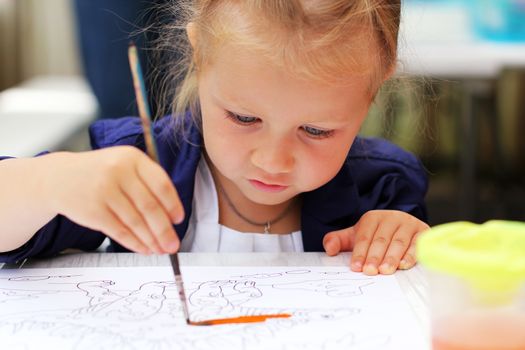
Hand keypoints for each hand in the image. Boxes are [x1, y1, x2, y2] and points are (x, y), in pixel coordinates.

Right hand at [45, 146, 183, 253]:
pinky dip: (134, 243)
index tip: (179, 219)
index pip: (161, 184)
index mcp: (132, 158)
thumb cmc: (101, 173)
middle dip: (165, 230)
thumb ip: (147, 182)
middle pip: (150, 207)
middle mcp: (118, 172)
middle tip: (173, 244)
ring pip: (136, 222)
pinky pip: (119, 231)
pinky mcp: (93, 210)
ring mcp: (104, 191)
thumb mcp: (125, 164)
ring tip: (161, 249)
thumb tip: (171, 216)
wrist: (59, 177)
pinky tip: (144, 249)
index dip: (173, 205)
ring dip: (151, 240)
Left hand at [322, 210, 428, 274]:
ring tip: (385, 271)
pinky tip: (404, 265)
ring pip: (399, 242)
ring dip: (392, 257)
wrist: (403, 227)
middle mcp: (392, 218)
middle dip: (375, 256)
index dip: (359, 252)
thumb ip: (339, 241)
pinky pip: (418, 244)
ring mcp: (409, 224)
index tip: (356, 268)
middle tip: (370, 271)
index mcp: (373, 218)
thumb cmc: (376, 236)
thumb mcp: (356, 236)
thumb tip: (329, 249)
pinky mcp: (423, 232)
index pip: (365, 236)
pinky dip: (411, 255)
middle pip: (382, 239)